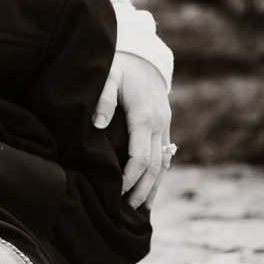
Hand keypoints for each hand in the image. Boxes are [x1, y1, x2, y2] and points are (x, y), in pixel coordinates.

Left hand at [92, 52, 172, 208]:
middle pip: (154, 166)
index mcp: (144, 115)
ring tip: (140, 209)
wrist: (143, 53)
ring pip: (163, 163)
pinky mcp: (164, 124)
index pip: (140, 156)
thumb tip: (97, 125)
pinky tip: (152, 190)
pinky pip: (165, 155)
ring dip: (153, 187)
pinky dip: (159, 175)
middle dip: (141, 190)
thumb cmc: (120, 64)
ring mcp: (164, 125)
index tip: (115, 190)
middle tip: (126, 209)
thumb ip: (103, 99)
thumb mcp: (109, 75)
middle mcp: (159, 123)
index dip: (129, 177)